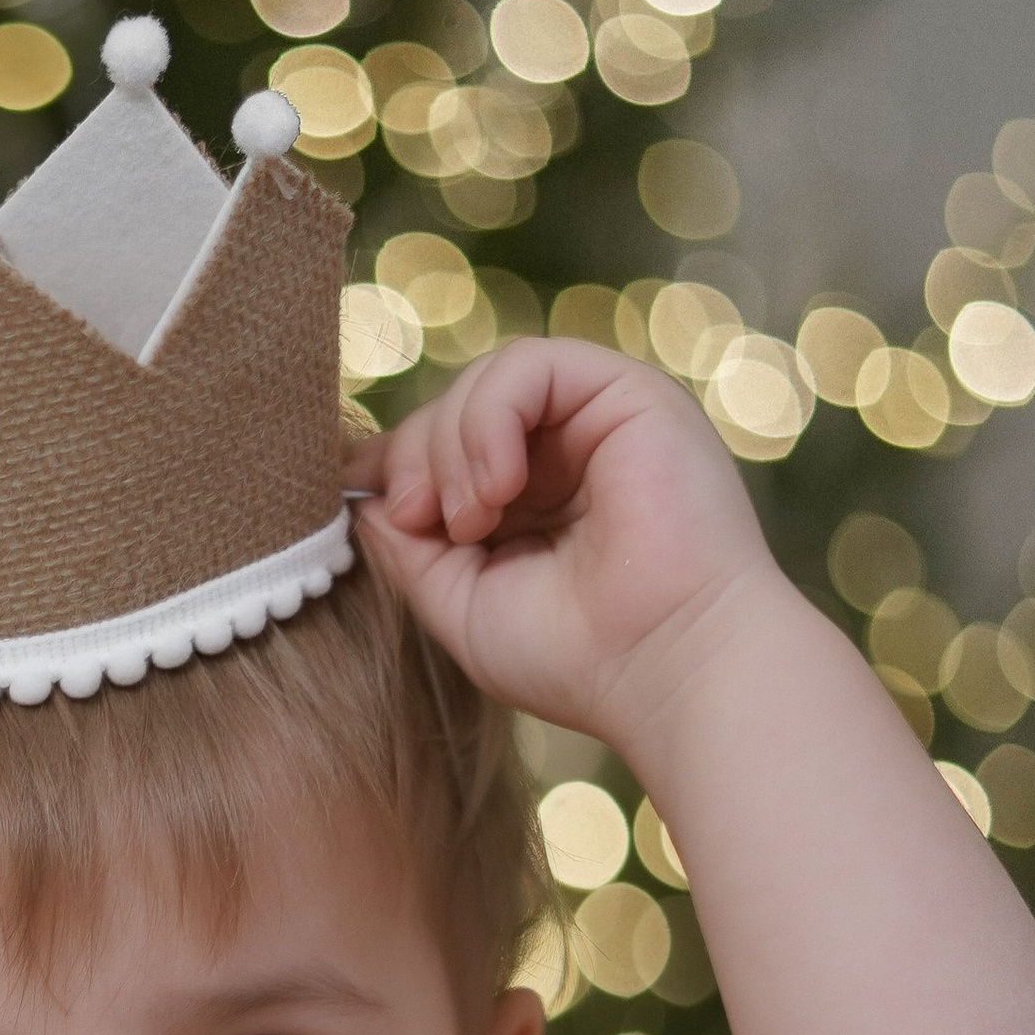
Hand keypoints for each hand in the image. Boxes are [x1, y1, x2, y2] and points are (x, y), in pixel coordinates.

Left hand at [356, 341, 776, 747]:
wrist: (670, 669)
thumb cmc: (578, 658)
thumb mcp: (462, 604)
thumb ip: (409, 549)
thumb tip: (365, 495)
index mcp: (535, 500)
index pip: (443, 446)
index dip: (395, 466)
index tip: (373, 508)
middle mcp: (569, 451)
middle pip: (453, 408)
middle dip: (416, 460)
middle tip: (427, 524)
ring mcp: (600, 418)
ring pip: (485, 381)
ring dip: (450, 447)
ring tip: (471, 521)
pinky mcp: (628, 391)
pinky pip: (526, 366)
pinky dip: (489, 420)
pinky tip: (500, 488)